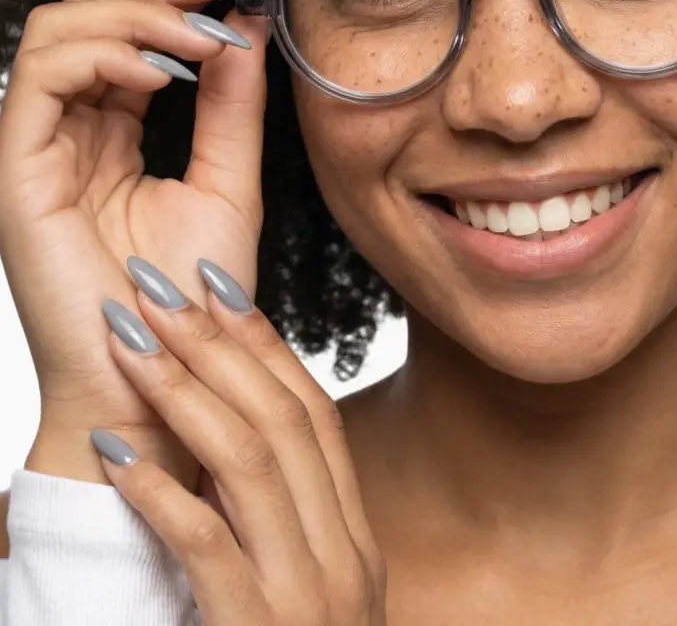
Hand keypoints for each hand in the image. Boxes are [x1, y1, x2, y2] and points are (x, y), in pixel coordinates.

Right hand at [0, 0, 276, 485]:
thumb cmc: (194, 299)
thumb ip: (231, 106)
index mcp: (112, 131)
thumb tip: (245, 28)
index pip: (131, 32)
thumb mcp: (229, 180)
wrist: (166, 379)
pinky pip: (38, 79)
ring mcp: (37, 147)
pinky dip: (102, 55)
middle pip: (92, 14)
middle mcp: (68, 130)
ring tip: (201, 38)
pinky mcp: (14, 170)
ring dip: (138, 16)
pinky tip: (161, 73)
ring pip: (59, 30)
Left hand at [91, 255, 386, 625]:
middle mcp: (344, 554)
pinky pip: (207, 549)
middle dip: (219, 344)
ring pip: (254, 462)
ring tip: (130, 341)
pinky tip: (118, 454)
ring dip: (185, 392)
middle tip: (160, 286)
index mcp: (354, 538)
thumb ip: (286, 528)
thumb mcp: (310, 596)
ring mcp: (310, 597)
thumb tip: (231, 445)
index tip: (219, 289)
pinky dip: (162, 494)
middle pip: (284, 419)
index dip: (265, 344)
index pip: (314, 414)